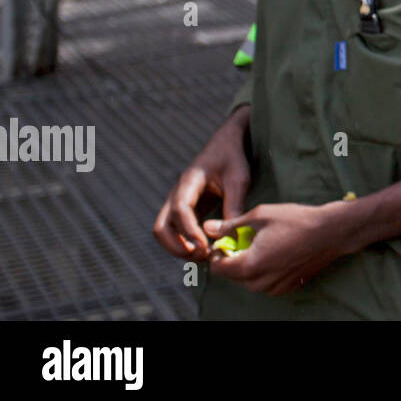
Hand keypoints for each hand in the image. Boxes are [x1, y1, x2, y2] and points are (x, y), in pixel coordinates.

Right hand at [152, 107, 251, 261]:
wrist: (227, 144)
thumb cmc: (233, 158)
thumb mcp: (239, 178)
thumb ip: (234, 204)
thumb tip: (231, 235)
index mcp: (189, 182)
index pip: (179, 209)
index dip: (189, 230)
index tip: (204, 246)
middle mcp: (177, 194)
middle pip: (161, 227)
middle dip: (177, 246)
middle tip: (203, 256)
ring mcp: (178, 203)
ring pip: (165, 232)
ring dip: (179, 248)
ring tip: (205, 256)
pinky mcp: (186, 210)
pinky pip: (177, 231)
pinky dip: (185, 244)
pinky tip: (206, 250)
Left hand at [205, 202, 352, 295]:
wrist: (332, 232)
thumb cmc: (297, 220)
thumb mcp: (261, 215)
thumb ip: (231, 225)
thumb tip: (208, 228)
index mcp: (250, 266)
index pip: (218, 268)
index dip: (217, 253)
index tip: (227, 239)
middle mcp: (260, 283)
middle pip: (232, 275)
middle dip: (233, 258)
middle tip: (246, 238)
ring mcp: (274, 288)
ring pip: (249, 280)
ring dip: (249, 265)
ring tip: (263, 244)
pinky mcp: (287, 288)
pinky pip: (265, 282)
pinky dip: (264, 270)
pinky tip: (277, 252)